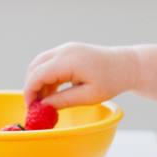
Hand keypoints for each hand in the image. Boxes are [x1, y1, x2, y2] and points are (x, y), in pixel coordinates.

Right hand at [23, 42, 139, 107]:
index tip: (30, 108)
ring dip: (38, 82)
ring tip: (45, 102)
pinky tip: (52, 92)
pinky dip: (46, 77)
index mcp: (69, 60)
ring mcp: (66, 49)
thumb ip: (63, 101)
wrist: (126, 65)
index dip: (30, 91)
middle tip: (35, 107)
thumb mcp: (88, 96)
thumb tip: (43, 107)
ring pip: (40, 64)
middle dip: (31, 87)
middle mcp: (64, 50)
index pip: (38, 74)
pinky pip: (49, 63)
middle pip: (35, 67)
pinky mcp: (68, 51)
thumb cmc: (111, 81)